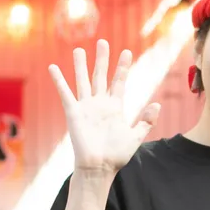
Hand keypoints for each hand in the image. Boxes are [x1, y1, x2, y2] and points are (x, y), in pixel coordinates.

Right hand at [49, 40, 159, 174]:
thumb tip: (157, 105)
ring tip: (79, 49)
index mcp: (115, 107)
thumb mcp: (136, 136)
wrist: (99, 167)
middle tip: (103, 42)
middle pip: (101, 76)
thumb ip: (146, 121)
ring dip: (81, 65)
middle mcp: (100, 104)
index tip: (127, 52)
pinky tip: (53, 67)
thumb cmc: (117, 155)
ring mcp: (86, 107)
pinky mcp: (73, 112)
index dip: (123, 67)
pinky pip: (65, 93)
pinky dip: (59, 80)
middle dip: (102, 59)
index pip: (119, 82)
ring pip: (83, 80)